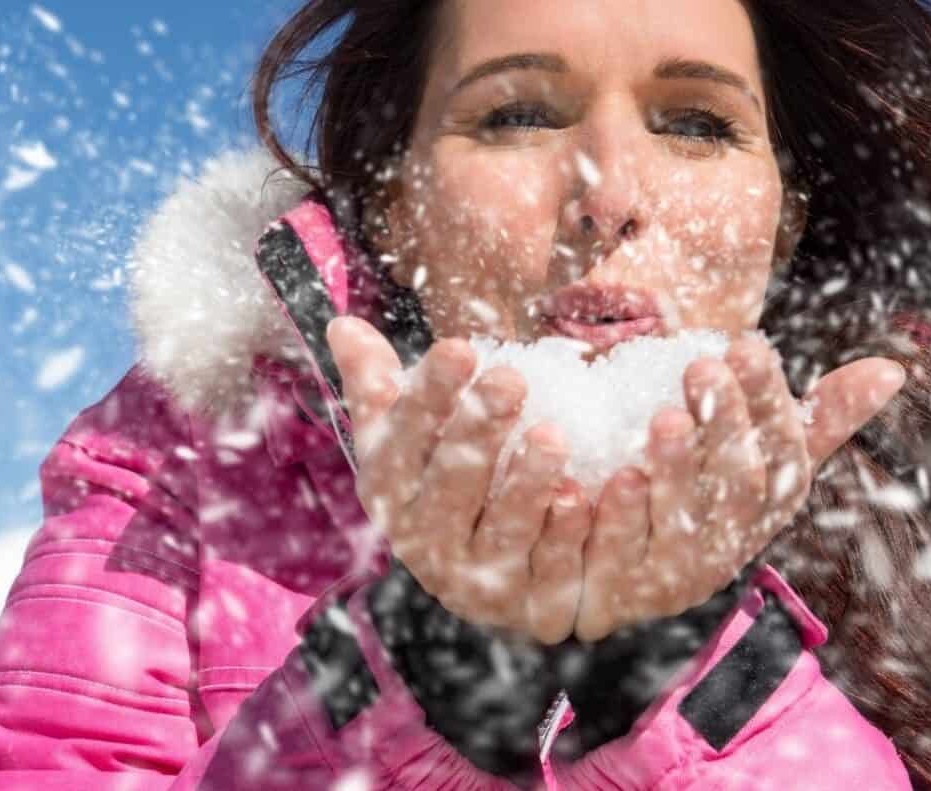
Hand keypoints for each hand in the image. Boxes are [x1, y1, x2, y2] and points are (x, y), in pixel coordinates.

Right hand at [328, 315, 590, 644]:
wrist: (487, 582)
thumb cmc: (442, 485)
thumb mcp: (405, 440)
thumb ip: (378, 385)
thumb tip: (343, 324)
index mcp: (393, 496)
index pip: (404, 444)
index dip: (429, 399)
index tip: (459, 350)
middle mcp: (428, 545)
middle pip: (452, 487)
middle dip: (478, 433)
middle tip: (510, 380)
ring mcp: (481, 583)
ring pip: (504, 533)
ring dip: (526, 485)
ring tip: (553, 435)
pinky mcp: (536, 606)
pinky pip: (555, 572)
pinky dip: (571, 535)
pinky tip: (587, 495)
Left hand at [571, 333, 906, 640]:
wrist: (614, 588)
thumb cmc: (703, 504)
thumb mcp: (763, 462)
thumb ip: (820, 419)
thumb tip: (894, 369)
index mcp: (765, 509)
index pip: (780, 454)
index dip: (765, 402)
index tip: (747, 344)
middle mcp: (727, 548)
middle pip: (736, 488)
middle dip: (724, 426)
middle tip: (702, 366)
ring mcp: (671, 578)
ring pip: (680, 528)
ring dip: (675, 473)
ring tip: (663, 418)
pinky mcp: (612, 596)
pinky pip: (609, 561)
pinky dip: (604, 521)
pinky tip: (593, 480)